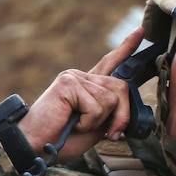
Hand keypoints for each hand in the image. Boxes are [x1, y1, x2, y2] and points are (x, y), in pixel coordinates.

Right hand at [20, 27, 144, 161]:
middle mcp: (81, 76)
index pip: (110, 62)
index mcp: (87, 84)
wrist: (35, 145)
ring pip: (111, 99)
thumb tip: (128, 115)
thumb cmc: (62, 139)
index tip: (141, 30)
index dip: (126, 48)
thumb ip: (111, 116)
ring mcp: (74, 77)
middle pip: (121, 87)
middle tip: (110, 133)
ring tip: (78, 125)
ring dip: (99, 121)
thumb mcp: (95, 127)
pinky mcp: (68, 83)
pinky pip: (97, 107)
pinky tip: (72, 123)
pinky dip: (88, 122)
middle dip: (122, 115)